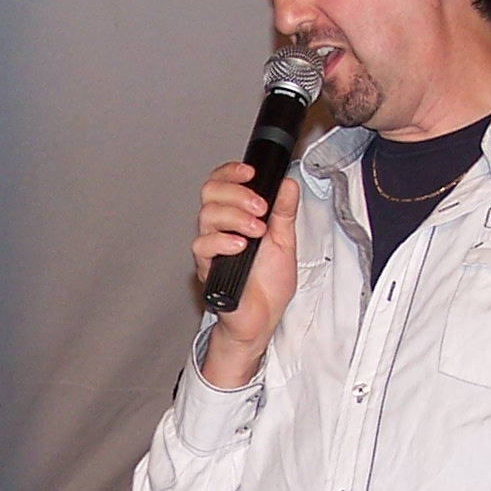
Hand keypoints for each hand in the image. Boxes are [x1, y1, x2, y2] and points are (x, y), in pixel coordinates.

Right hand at [193, 164, 299, 386]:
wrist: (262, 319)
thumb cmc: (268, 285)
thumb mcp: (285, 241)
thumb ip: (285, 212)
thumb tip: (288, 184)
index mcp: (236, 217)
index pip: (222, 183)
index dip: (231, 172)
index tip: (250, 172)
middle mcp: (220, 228)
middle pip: (211, 192)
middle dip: (238, 193)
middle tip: (260, 207)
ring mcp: (211, 247)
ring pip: (207, 215)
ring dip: (236, 217)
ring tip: (257, 231)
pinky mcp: (207, 267)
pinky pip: (203, 245)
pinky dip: (223, 241)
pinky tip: (241, 246)